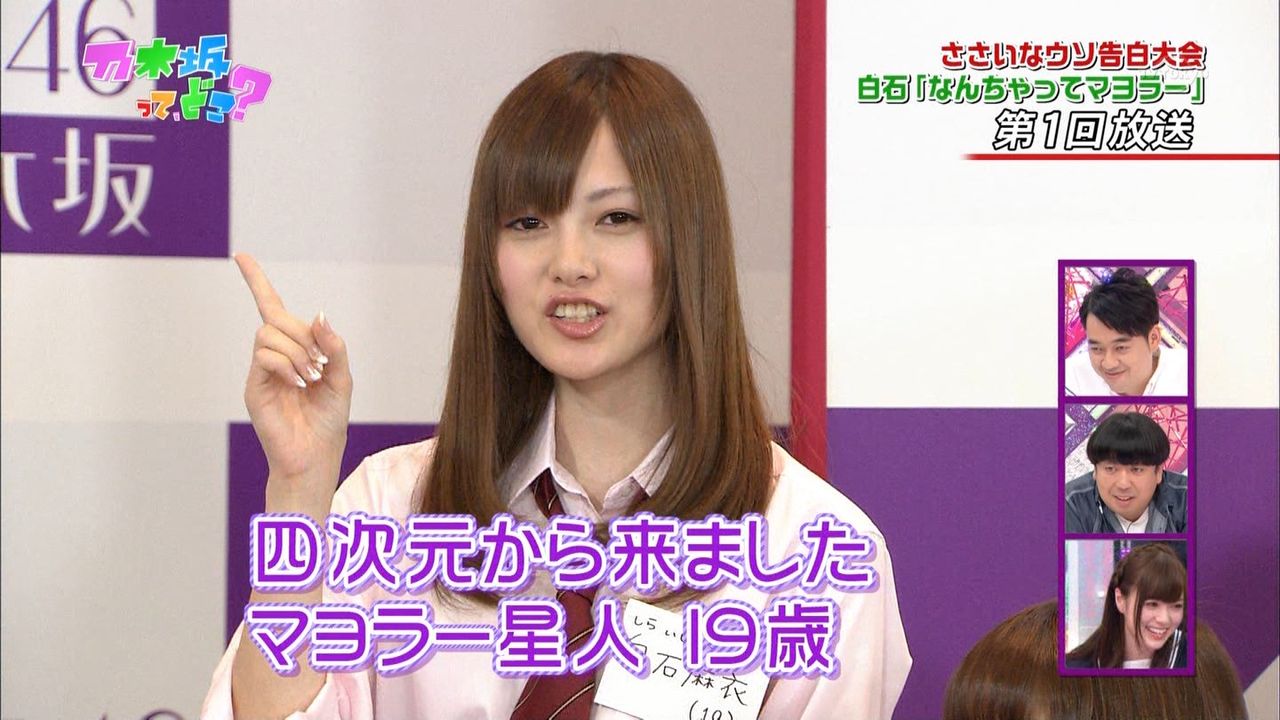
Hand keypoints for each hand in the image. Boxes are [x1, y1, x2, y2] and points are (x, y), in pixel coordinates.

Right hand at [235, 254, 351, 493]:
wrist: (314, 456)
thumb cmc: (328, 421)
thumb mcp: (342, 379)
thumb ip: (334, 347)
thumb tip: (320, 316)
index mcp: (295, 350)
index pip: (272, 308)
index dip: (257, 281)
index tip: (241, 256)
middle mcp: (274, 356)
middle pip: (278, 317)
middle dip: (304, 334)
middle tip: (320, 365)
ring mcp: (261, 370)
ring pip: (270, 334)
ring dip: (298, 352)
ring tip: (309, 379)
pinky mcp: (253, 386)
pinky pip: (265, 355)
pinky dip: (287, 365)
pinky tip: (299, 385)